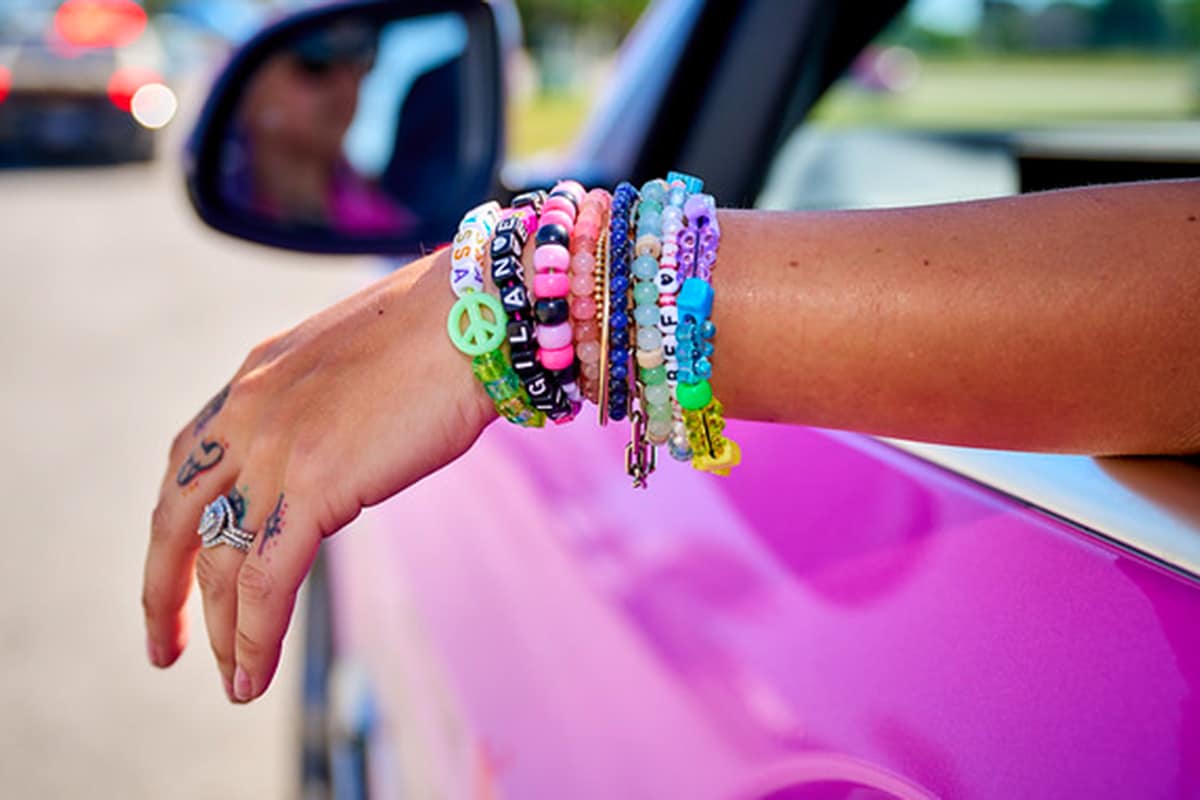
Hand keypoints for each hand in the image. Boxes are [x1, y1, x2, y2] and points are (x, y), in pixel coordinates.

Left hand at [142, 250, 492, 701]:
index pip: (187, 465)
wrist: (472, 315)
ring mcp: (274, 451)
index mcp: (252, 383)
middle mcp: (245, 416)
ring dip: (223, 630)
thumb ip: (324, 411)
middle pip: (177, 520)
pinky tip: (251, 677)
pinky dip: (255, 637)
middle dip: (165, 590)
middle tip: (166, 644)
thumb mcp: (353, 367)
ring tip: (231, 681)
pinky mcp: (314, 486)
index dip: (175, 523)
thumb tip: (338, 457)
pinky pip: (267, 581)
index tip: (177, 564)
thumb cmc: (440, 333)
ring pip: (222, 563)